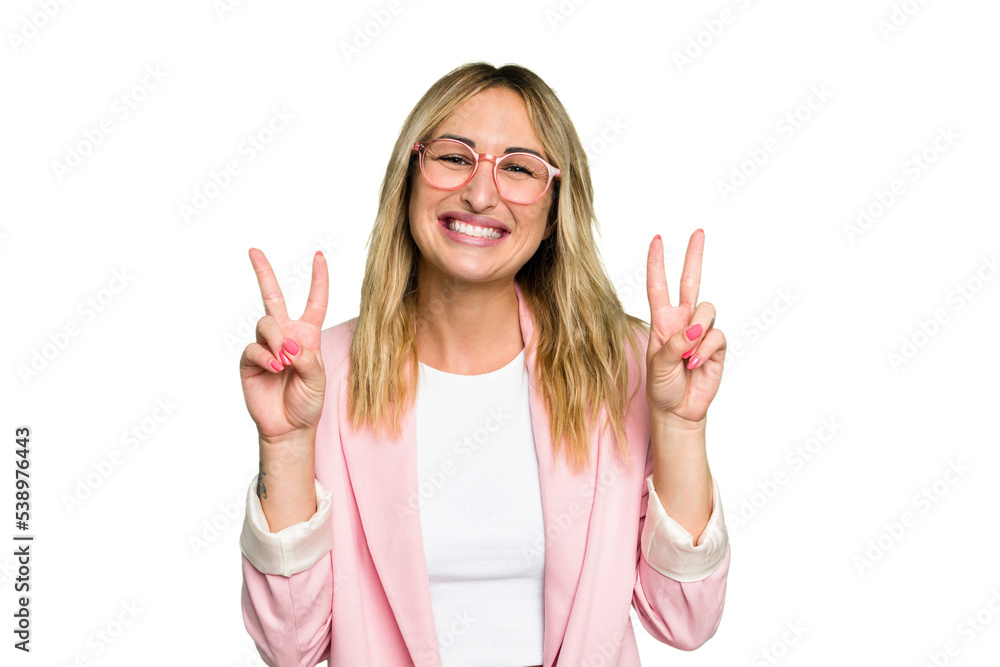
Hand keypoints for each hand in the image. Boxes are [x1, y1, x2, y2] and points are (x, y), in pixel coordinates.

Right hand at [239, 248, 328, 442]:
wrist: (289, 426)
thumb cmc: (308, 401)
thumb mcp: (318, 379)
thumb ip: (307, 358)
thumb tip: (287, 344)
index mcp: (307, 335)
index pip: (315, 302)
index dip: (319, 279)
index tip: (319, 256)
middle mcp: (285, 335)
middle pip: (272, 296)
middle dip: (263, 272)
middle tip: (254, 250)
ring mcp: (265, 346)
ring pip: (266, 323)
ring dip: (276, 339)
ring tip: (285, 362)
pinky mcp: (250, 360)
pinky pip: (253, 347)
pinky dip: (265, 356)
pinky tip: (274, 368)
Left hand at [645, 229, 725, 426]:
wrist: (678, 410)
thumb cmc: (662, 386)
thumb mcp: (656, 365)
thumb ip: (672, 344)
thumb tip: (693, 329)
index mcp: (662, 321)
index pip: (659, 286)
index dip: (657, 263)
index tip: (657, 239)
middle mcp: (683, 321)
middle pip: (691, 281)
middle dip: (694, 256)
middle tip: (698, 232)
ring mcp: (701, 332)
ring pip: (707, 311)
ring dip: (695, 333)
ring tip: (685, 357)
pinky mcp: (716, 346)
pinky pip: (716, 335)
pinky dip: (704, 349)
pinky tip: (694, 364)